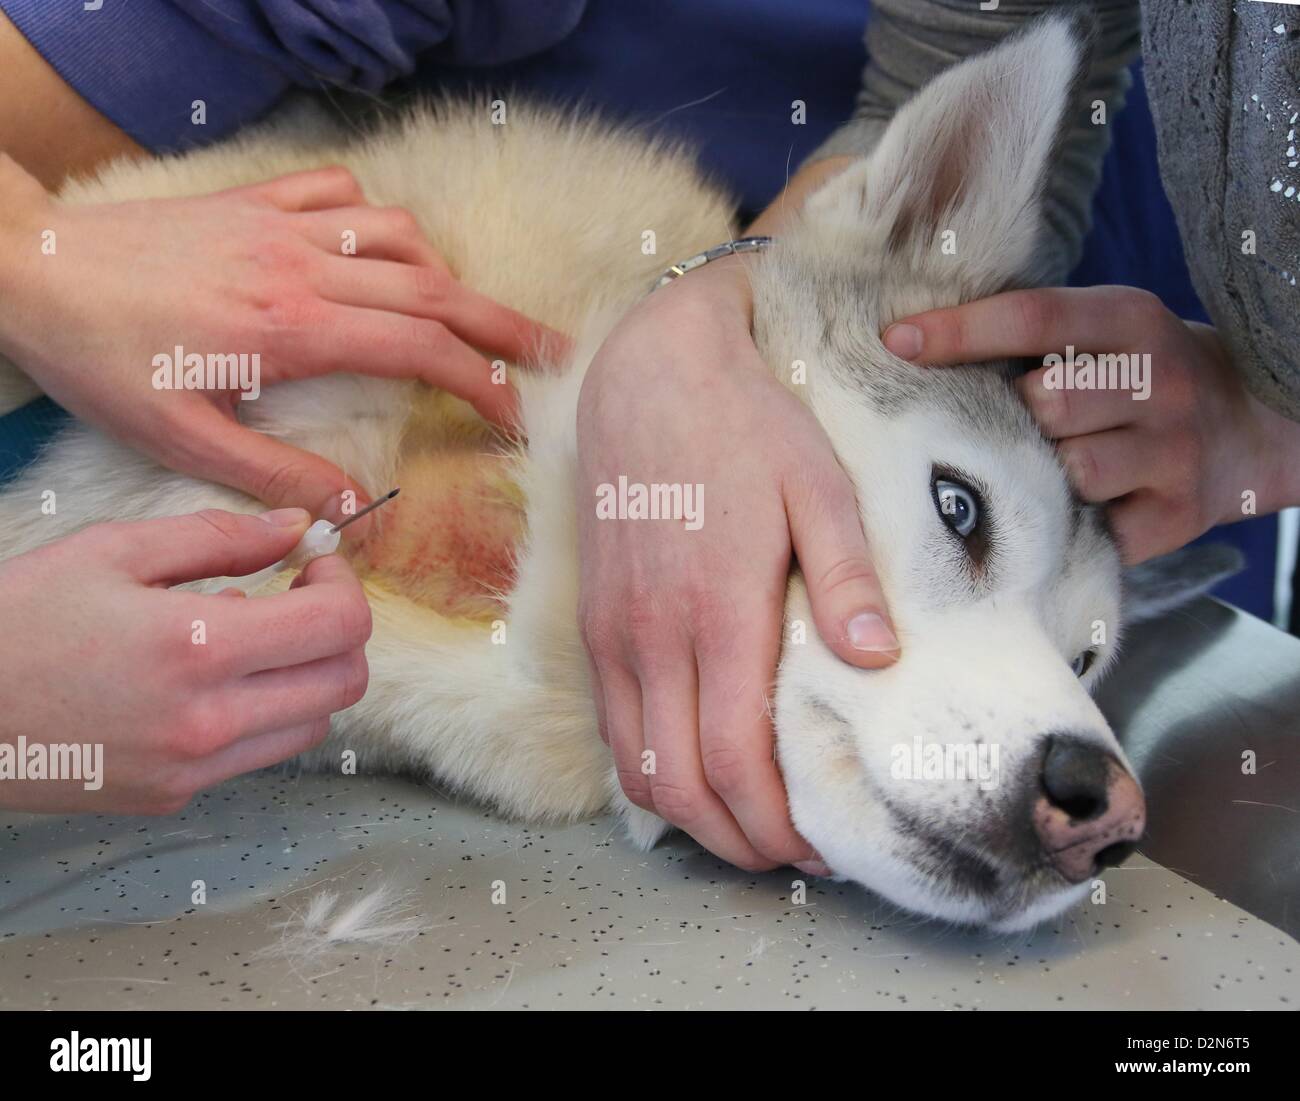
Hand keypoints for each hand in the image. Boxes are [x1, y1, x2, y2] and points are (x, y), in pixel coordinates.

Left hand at [0, 156, 564, 534]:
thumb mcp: (184, 440)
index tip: (517, 414)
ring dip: (444, 271)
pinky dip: (377, 218)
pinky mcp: (253, 200)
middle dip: (502, 325)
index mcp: (293, 331)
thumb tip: (356, 505)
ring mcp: (280, 224)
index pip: (420, 349)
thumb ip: (278, 475)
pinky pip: (340, 191)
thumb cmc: (103, 362)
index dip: (481, 383)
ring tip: (464, 313)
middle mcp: (302, 267)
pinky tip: (378, 250)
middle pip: (434, 287)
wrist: (30, 272)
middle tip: (552, 351)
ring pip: (398, 233)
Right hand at [0, 508, 370, 813]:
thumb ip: (219, 538)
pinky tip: (219, 679)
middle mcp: (209, 720)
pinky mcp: (173, 796)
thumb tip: (293, 527)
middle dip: (341, 631)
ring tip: (257, 638)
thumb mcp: (113, 551)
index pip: (340, 626)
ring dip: (309, 675)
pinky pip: (258, 755)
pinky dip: (265, 713)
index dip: (344, 585)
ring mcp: (194, 769)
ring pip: (313, 724)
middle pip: (345, 682)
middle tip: (302, 598)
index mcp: (199, 648)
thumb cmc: (18, 622)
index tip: (315, 564)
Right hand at [576, 257, 898, 873]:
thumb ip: (847, 577)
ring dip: (687, 815)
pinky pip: (612, 724)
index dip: (773, 821)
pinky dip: (648, 769)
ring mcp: (613, 631)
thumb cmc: (746, 425)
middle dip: (734, 840)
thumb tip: (879, 662)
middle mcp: (652, 634)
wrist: (649, 374)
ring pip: (633, 766)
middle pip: (678, 784)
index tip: (817, 846)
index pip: (734, 758)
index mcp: (718, 610)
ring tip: (743, 824)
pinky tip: (691, 766)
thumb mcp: (818, 484)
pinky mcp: (593, 620)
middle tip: (788, 854)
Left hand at [883, 286, 1299, 562]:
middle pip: (1048, 400)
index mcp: (1131, 321)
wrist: (1249, 426)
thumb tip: (910, 343)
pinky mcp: (1174, 517)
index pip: (1034, 316)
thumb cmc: (1136, 377)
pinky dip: (1060, 527)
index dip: (959, 330)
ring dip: (1038, 474)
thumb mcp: (1101, 332)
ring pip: (1070, 469)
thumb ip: (1029, 337)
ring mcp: (1173, 453)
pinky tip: (1056, 514)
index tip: (894, 341)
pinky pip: (1090, 530)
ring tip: (1039, 469)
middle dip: (1014, 414)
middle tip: (1009, 424)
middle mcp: (1160, 382)